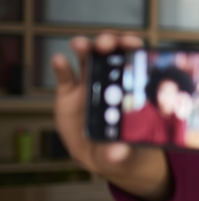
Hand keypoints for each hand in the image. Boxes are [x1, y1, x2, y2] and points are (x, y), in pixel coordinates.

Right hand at [53, 32, 171, 200]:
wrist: (103, 157)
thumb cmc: (125, 149)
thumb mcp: (124, 155)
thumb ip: (119, 153)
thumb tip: (117, 151)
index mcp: (134, 89)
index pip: (138, 62)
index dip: (136, 50)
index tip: (134, 45)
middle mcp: (113, 81)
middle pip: (113, 53)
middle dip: (111, 43)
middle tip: (107, 44)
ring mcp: (90, 85)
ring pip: (89, 58)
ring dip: (86, 47)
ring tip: (82, 46)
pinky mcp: (69, 93)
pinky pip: (65, 76)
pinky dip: (61, 66)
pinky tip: (60, 60)